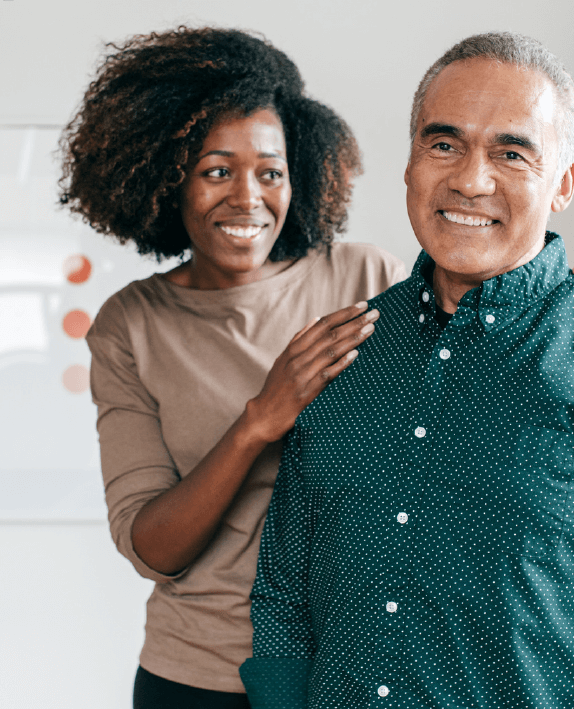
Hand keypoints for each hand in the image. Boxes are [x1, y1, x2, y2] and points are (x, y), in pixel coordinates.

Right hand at [245, 302, 378, 442]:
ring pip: (331, 351)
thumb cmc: (276, 388)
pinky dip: (342, 363)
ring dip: (353, 338)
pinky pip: (328, 374)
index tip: (361, 306)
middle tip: (374, 313)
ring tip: (371, 329)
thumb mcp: (283, 359)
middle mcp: (298, 358)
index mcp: (294, 349)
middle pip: (330, 335)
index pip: (322, 324)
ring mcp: (302, 374)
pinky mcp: (307, 392)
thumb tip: (316, 319)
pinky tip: (355, 354)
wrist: (264, 415)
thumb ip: (299, 339)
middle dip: (354, 322)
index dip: (343, 314)